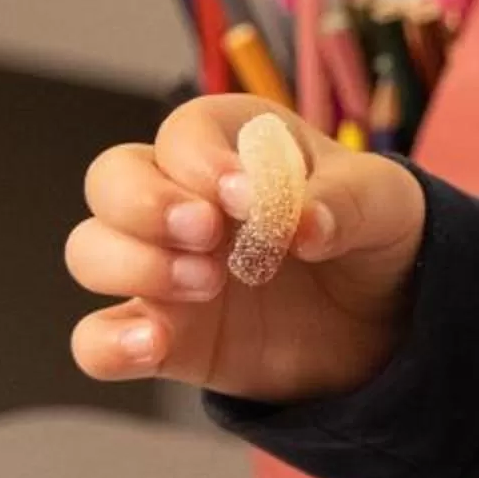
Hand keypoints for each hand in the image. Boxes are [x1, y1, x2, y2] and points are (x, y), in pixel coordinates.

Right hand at [66, 97, 426, 402]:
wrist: (387, 320)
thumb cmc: (373, 234)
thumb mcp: (385, 205)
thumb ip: (347, 203)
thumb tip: (304, 224)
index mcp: (233, 147)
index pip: (185, 133)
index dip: (201, 160)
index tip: (243, 196)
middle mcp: (183, 201)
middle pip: (111, 180)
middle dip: (143, 203)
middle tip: (206, 233)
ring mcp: (165, 269)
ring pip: (91, 252)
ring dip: (132, 264)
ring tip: (208, 284)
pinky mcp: (166, 336)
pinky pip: (99, 340)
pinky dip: (109, 343)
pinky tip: (152, 345)